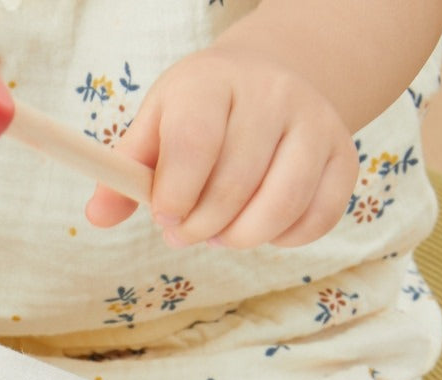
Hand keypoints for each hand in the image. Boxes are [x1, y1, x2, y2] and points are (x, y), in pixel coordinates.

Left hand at [85, 45, 358, 249]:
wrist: (271, 79)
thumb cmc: (198, 114)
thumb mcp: (154, 129)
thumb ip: (123, 174)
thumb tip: (97, 216)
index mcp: (211, 83)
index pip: (194, 143)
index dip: (175, 194)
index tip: (164, 218)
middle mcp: (271, 94)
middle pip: (235, 183)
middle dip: (201, 226)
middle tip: (185, 232)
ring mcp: (316, 123)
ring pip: (281, 204)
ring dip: (241, 237)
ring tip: (220, 233)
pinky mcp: (343, 157)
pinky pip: (317, 218)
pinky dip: (284, 239)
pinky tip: (260, 227)